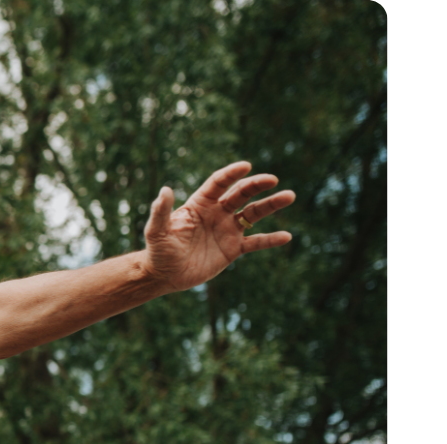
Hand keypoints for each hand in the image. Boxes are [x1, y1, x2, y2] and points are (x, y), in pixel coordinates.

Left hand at [141, 161, 295, 291]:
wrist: (166, 275)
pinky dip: (270, 240)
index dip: (232, 174)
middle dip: (257, 185)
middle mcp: (217, 212)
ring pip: (254, 213)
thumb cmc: (159, 250)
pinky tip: (286, 236)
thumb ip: (161, 210)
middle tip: (273, 180)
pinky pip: (256, 242)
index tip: (246, 166)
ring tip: (289, 196)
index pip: (219, 183)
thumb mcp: (157, 230)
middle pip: (241, 194)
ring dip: (271, 205)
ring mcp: (228, 229)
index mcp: (200, 203)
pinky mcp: (234, 249)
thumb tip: (165, 190)